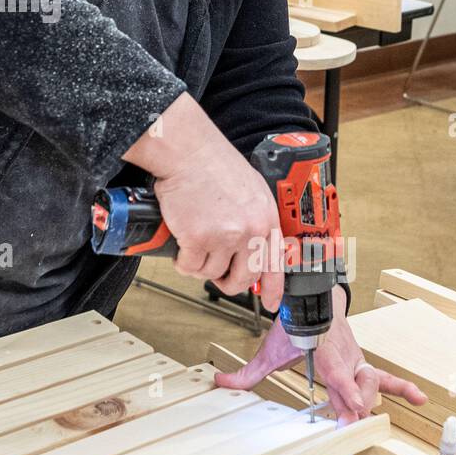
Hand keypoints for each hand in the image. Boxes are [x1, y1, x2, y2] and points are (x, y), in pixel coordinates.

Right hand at [123, 93, 283, 311]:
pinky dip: (181, 260)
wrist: (188, 152)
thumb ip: (254, 218)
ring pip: (210, 273)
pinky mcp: (198, 239)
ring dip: (198, 264)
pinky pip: (189, 266)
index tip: (268, 302)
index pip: (275, 263)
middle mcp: (251, 231)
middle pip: (242, 277)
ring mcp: (225, 237)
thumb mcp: (249, 190)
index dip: (271, 287)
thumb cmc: (212, 163)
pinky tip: (180, 244)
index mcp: (266, 218)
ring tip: (191, 243)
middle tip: (213, 271)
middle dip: (225, 280)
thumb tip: (249, 244)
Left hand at [214, 287, 427, 424]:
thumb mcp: (269, 349)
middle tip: (350, 421)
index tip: (350, 408)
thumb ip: (247, 372)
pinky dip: (403, 387)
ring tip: (365, 415)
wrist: (313, 299)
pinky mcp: (363, 364)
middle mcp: (344, 357)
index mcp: (323, 353)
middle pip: (356, 384)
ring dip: (369, 399)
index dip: (344, 390)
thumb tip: (219, 383)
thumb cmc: (294, 326)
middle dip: (355, 403)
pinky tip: (420, 398)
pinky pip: (387, 377)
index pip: (337, 373)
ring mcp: (356, 361)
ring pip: (371, 382)